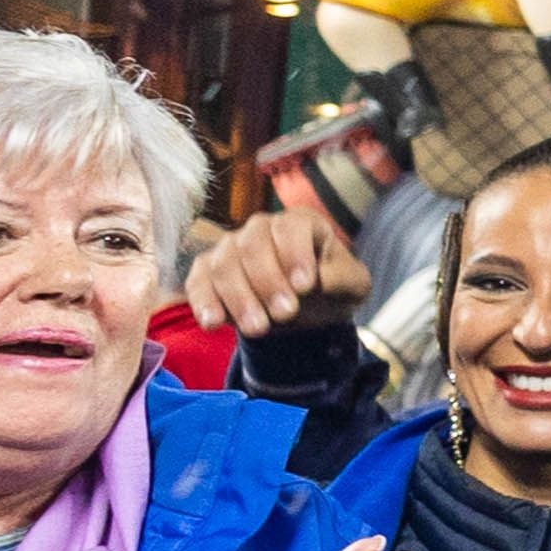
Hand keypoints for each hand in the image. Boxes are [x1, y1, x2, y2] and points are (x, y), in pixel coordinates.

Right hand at [187, 203, 366, 340]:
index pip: (290, 228)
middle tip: (286, 314)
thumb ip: (340, 278)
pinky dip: (203, 302)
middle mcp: (260, 228)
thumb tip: (317, 281)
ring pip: (223, 264)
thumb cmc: (331, 287)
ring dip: (239, 298)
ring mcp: (230, 248)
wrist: (308, 309)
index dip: (295, 254)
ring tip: (258, 328)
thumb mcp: (352, 285)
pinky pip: (198, 282)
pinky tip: (214, 323)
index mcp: (300, 222)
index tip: (306, 287)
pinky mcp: (207, 272)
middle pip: (252, 244)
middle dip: (267, 281)